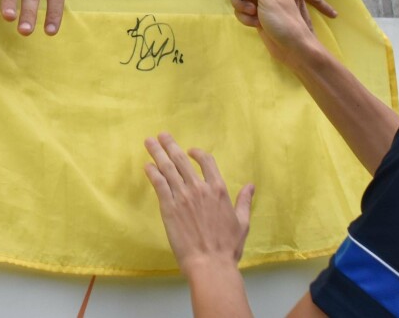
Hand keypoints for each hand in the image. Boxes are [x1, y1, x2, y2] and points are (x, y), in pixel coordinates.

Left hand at [144, 133, 252, 274]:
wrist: (210, 263)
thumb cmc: (227, 247)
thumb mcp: (242, 222)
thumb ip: (244, 201)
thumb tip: (251, 186)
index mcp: (218, 190)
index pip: (207, 161)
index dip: (197, 153)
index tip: (190, 150)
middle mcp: (199, 189)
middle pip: (182, 160)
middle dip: (170, 145)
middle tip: (161, 135)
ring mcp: (183, 197)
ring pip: (167, 168)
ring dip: (157, 153)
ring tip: (149, 142)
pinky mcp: (168, 207)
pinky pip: (159, 184)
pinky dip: (152, 173)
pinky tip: (147, 165)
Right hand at [224, 0, 322, 65]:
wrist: (292, 48)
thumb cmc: (284, 22)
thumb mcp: (267, 0)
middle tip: (247, 3)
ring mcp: (259, 1)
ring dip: (241, 8)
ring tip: (254, 16)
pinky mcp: (255, 13)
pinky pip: (240, 11)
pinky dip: (245, 18)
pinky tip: (255, 24)